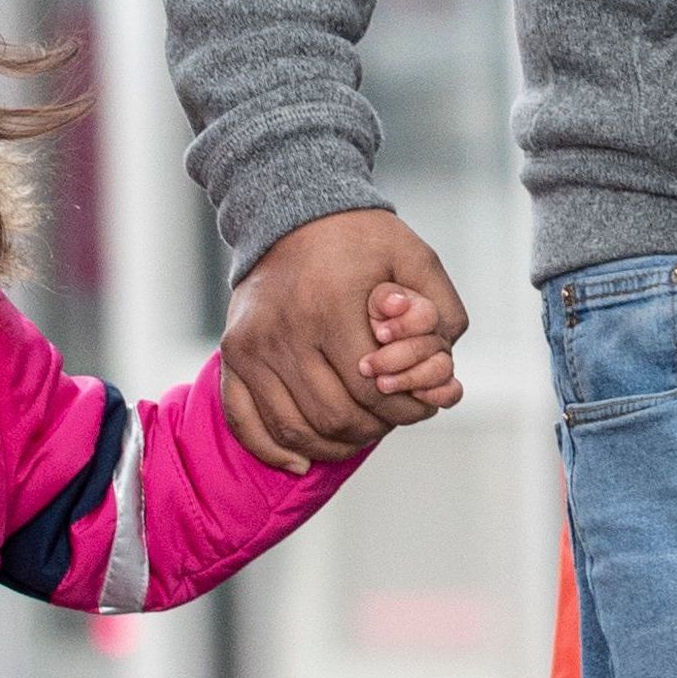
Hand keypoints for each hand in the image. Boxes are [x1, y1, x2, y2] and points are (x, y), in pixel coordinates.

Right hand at [222, 209, 468, 468]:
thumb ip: (442, 315)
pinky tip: (300, 462)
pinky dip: (272, 450)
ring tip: (357, 434)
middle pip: (334, 417)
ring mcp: (252, 344)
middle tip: (390, 420)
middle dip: (372, 429)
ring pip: (294, 429)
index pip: (373, 389)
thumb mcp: (417, 260)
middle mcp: (284, 329)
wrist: (290, 214)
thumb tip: (443, 376)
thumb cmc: (362, 241)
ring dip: (332, 446)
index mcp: (331, 306)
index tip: (420, 405)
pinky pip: (244, 420)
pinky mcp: (232, 353)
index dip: (404, 409)